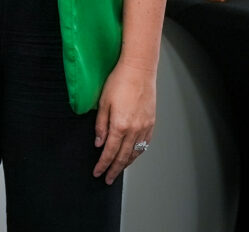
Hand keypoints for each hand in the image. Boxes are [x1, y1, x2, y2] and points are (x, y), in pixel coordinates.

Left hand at [92, 60, 156, 184]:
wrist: (139, 70)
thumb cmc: (119, 82)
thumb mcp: (103, 103)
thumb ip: (100, 125)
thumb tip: (99, 143)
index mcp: (120, 125)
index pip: (109, 152)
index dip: (103, 165)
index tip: (98, 173)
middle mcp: (134, 129)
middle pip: (123, 156)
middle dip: (114, 169)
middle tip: (108, 179)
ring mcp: (145, 126)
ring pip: (135, 152)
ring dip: (126, 163)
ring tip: (119, 170)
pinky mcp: (151, 122)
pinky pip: (145, 143)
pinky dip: (137, 152)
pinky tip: (133, 155)